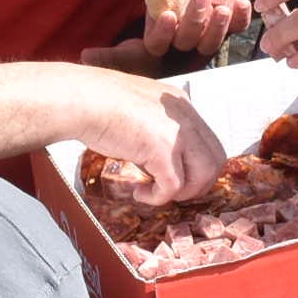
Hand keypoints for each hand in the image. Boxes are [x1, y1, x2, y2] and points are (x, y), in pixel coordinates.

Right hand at [82, 72, 227, 202]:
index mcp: (181, 104)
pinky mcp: (162, 150)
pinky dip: (157, 197)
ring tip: (156, 192)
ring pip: (203, 176)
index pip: (208, 141)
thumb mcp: (139, 109)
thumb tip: (157, 156)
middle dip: (198, 183)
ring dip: (183, 192)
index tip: (179, 177)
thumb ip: (156, 127)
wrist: (81, 99)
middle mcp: (185, 116)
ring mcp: (177, 133)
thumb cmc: (97, 102)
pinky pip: (173, 187)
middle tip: (172, 191)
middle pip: (215, 160)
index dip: (197, 165)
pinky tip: (139, 192)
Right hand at [142, 0, 253, 59]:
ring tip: (222, 7)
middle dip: (194, 22)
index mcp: (162, 25)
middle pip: (186, 42)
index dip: (161, 34)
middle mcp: (183, 35)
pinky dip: (240, 17)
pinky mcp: (232, 25)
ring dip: (217, 27)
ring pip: (211, 44)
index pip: (156, 43)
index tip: (168, 15)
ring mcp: (208, 33)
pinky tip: (241, 2)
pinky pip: (237, 27)